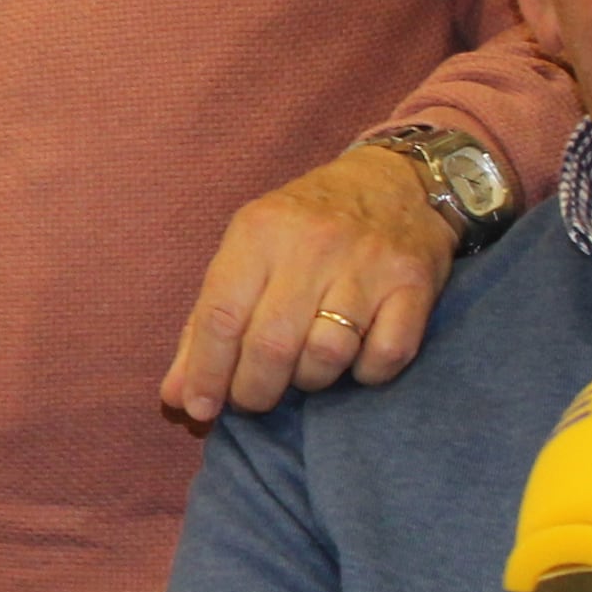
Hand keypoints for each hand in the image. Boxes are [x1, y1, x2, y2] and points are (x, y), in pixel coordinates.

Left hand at [158, 144, 456, 427]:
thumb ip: (208, 322)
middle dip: (254, 390)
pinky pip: (384, 355)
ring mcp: (368, 265)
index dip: (205, 373)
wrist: (397, 182)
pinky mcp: (413, 285)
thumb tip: (178, 396)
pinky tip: (355, 360)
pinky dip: (366, 373)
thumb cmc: (307, 225)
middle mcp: (313, 245)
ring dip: (310, 381)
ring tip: (304, 371)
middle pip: (271, 345)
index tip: (199, 408)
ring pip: (327, 355)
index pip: (221, 316)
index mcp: (260, 232)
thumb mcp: (248, 252)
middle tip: (253, 398)